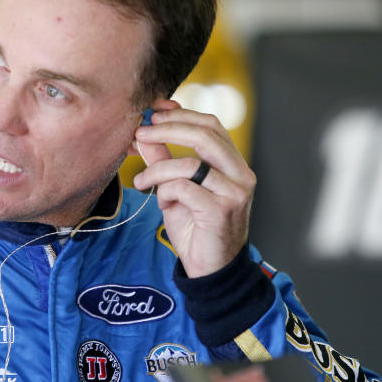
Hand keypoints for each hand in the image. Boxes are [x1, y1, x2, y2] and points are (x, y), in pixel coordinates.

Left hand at [132, 99, 254, 277]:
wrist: (209, 269)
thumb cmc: (195, 228)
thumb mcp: (175, 189)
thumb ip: (163, 160)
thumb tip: (143, 133)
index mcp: (233, 164)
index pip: (211, 125)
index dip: (181, 114)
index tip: (153, 112)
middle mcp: (241, 174)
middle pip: (205, 135)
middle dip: (168, 129)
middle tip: (141, 133)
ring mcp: (235, 192)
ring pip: (190, 163)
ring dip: (157, 169)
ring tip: (141, 182)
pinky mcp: (221, 210)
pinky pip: (184, 188)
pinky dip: (164, 192)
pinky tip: (161, 203)